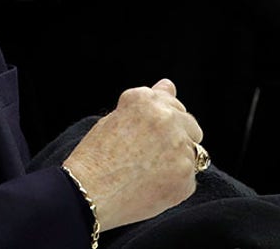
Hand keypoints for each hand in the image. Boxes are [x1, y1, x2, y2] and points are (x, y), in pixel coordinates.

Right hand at [62, 79, 202, 230]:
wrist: (86, 195)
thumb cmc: (94, 158)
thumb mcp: (115, 119)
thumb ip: (147, 103)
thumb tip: (169, 84)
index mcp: (147, 101)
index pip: (173, 103)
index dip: (161, 122)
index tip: (148, 135)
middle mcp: (167, 119)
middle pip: (191, 126)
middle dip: (176, 138)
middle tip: (149, 156)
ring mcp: (179, 149)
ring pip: (193, 153)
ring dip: (176, 162)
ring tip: (146, 174)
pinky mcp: (185, 178)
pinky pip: (189, 179)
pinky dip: (175, 184)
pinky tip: (151, 188)